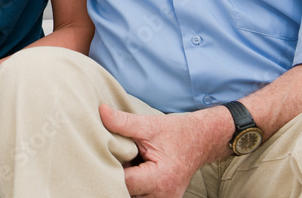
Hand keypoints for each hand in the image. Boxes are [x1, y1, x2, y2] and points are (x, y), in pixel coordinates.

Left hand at [99, 104, 213, 197]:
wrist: (200, 141)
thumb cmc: (176, 133)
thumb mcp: (149, 125)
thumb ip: (123, 121)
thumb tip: (101, 111)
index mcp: (160, 178)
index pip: (124, 181)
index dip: (110, 167)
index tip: (105, 153)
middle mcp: (163, 195)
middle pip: (126, 191)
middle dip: (116, 175)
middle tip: (114, 157)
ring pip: (132, 195)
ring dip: (125, 181)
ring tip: (127, 163)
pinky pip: (141, 195)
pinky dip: (134, 184)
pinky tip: (134, 170)